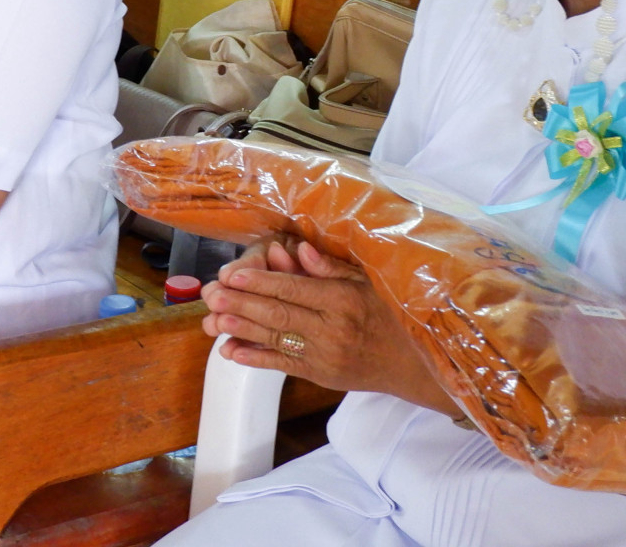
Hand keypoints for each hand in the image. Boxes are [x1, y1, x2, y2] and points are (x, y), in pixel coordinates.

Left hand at [201, 240, 447, 405]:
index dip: (262, 281)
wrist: (414, 367)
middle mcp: (333, 330)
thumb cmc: (392, 314)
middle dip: (242, 303)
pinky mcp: (321, 375)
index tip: (234, 273)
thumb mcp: (370, 282)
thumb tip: (298, 249)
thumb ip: (332, 267)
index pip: (296, 290)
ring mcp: (325, 357)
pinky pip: (283, 365)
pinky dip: (255, 358)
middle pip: (279, 315)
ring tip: (212, 319)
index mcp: (345, 301)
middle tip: (212, 293)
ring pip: (276, 340)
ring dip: (241, 329)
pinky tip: (231, 350)